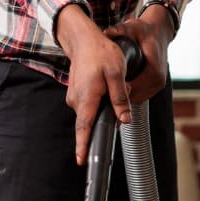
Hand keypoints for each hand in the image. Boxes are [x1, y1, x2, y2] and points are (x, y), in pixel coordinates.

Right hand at [55, 4, 130, 165]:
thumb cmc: (101, 53)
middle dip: (101, 124)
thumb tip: (124, 119)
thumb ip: (120, 98)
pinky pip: (88, 106)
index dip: (83, 145)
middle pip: (89, 122)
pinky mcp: (76, 95)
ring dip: (101, 110)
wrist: (83, 40)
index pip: (84, 127)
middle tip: (114, 110)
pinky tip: (105, 89)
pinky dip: (97, 104)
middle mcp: (77, 101)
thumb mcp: (117, 74)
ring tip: (112, 88)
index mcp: (87, 98)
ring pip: (90, 113)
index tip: (81, 160)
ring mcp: (74, 98)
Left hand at [104, 8, 172, 105]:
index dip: (118, 90)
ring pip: (137, 99)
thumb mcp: (134, 28)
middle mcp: (158, 81)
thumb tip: (106, 32)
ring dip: (124, 96)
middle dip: (118, 95)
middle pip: (134, 97)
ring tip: (106, 90)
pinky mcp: (155, 86)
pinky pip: (140, 95)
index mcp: (154, 71)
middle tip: (100, 91)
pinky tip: (116, 87)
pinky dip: (130, 93)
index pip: (134, 88)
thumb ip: (121, 31)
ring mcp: (158, 85)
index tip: (103, 87)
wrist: (159, 32)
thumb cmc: (146, 31)